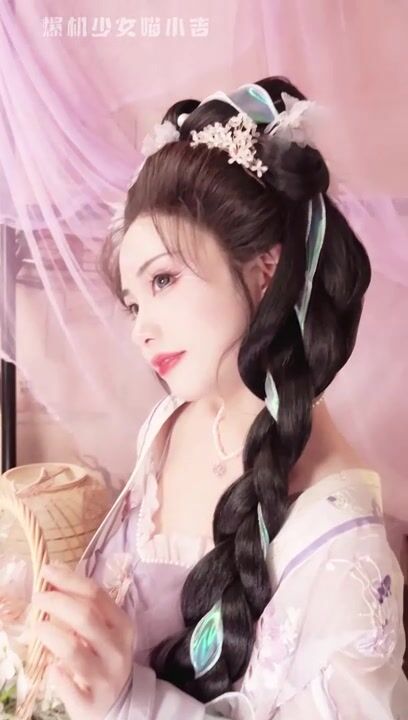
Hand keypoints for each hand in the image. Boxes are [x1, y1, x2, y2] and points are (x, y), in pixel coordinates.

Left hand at [31, 563, 134, 719]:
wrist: (120, 701)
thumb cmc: (105, 656)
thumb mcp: (104, 630)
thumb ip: (86, 607)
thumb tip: (55, 578)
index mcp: (121, 625)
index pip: (95, 594)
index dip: (69, 580)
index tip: (47, 571)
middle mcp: (116, 648)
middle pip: (85, 617)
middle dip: (56, 602)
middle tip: (37, 598)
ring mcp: (105, 676)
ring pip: (74, 650)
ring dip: (50, 634)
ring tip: (37, 626)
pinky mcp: (91, 702)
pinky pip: (69, 687)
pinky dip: (56, 675)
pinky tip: (51, 667)